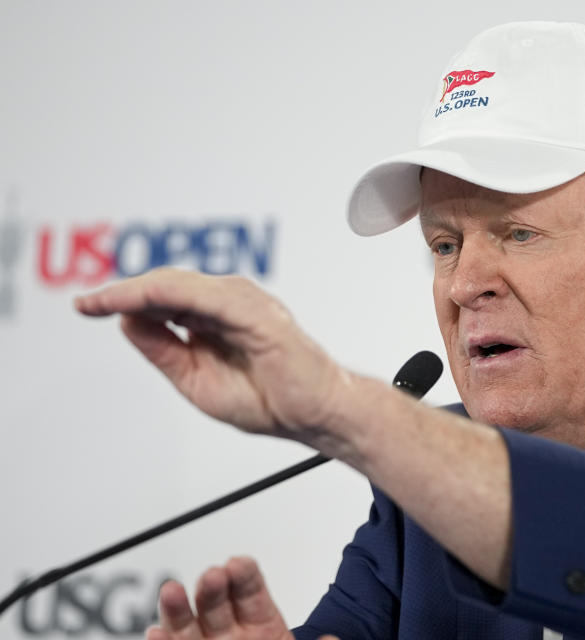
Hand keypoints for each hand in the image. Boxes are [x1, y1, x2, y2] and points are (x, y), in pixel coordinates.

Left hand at [75, 269, 350, 449]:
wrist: (313, 415)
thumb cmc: (270, 399)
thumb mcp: (196, 379)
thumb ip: (164, 349)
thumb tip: (127, 322)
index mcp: (215, 318)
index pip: (161, 298)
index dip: (121, 299)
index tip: (85, 306)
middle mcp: (228, 303)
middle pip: (165, 285)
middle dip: (121, 292)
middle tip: (86, 303)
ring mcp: (243, 303)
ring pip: (179, 284)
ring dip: (137, 290)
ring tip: (103, 302)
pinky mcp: (255, 312)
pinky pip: (203, 295)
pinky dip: (166, 293)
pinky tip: (138, 300)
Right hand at [144, 556, 337, 639]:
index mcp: (262, 624)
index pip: (251, 591)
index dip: (244, 575)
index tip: (238, 563)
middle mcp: (230, 634)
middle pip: (217, 604)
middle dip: (213, 588)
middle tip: (212, 576)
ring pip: (188, 628)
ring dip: (179, 610)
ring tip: (173, 591)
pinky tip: (156, 634)